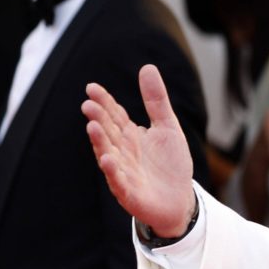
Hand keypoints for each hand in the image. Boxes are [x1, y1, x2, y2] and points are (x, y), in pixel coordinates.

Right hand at [82, 65, 195, 237]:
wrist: (179, 201)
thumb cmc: (171, 164)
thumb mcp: (167, 127)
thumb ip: (156, 101)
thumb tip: (147, 67)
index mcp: (130, 136)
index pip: (114, 115)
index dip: (104, 102)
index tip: (92, 87)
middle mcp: (122, 152)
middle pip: (109, 132)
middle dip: (98, 119)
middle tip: (88, 104)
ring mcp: (124, 172)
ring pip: (108, 155)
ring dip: (99, 142)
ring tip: (92, 127)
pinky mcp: (130, 193)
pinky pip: (119, 181)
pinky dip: (113, 171)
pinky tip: (108, 159)